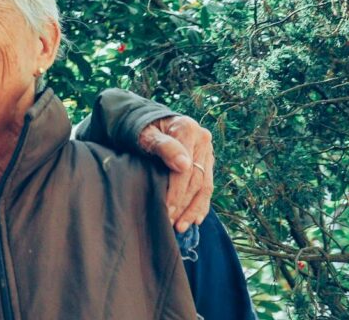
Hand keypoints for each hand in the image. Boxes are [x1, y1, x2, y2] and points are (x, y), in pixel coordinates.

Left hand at [137, 115, 213, 232]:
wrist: (148, 121)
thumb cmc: (141, 128)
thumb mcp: (145, 134)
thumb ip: (163, 146)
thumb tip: (184, 165)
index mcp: (188, 129)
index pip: (186, 168)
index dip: (176, 192)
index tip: (166, 210)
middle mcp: (202, 139)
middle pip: (196, 179)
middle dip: (183, 205)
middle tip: (170, 223)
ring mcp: (206, 151)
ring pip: (205, 186)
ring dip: (193, 209)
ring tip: (181, 227)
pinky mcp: (206, 161)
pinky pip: (208, 186)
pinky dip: (201, 204)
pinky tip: (195, 220)